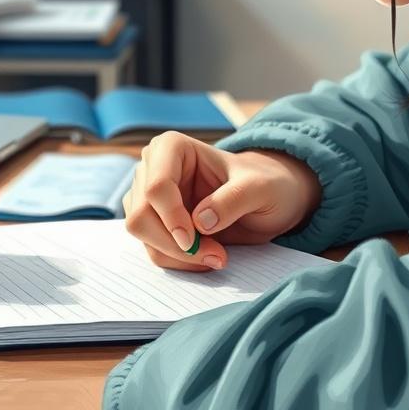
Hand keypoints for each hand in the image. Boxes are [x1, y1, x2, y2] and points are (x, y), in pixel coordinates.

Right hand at [121, 131, 321, 271]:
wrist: (268, 200)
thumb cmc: (265, 184)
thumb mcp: (261, 188)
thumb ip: (233, 200)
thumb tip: (200, 222)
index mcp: (171, 147)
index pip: (156, 187)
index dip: (172, 218)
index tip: (197, 240)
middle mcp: (152, 169)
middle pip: (140, 216)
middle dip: (175, 245)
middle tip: (215, 256)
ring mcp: (147, 197)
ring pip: (142, 236)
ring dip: (178, 256)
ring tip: (217, 256)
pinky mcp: (152, 222)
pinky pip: (153, 249)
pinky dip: (179, 261)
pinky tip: (207, 256)